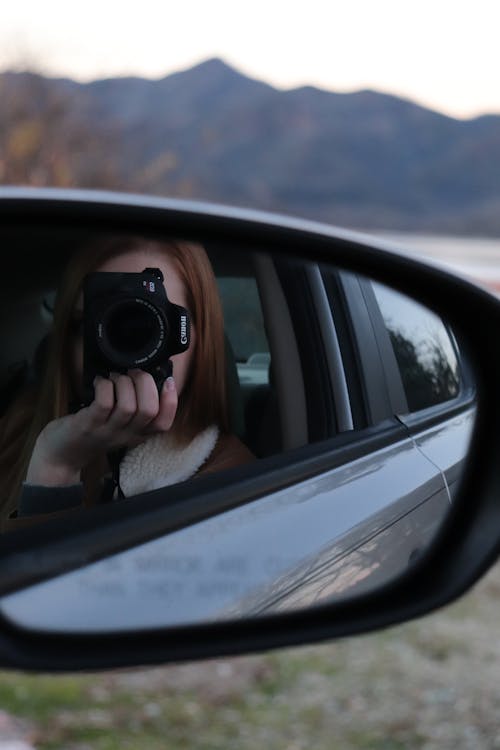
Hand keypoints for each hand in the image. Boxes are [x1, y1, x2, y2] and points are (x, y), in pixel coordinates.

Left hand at [26, 370, 177, 486]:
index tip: (168, 381)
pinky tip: (99, 382)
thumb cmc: (91, 431)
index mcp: (138, 434)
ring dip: (122, 382)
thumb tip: (146, 377)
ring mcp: (107, 431)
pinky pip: (103, 402)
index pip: (164, 423)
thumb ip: (134, 408)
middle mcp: (126, 435)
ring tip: (113, 377)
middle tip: (133, 373)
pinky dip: (104, 386)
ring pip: (128, 405)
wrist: (60, 456)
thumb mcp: (118, 425)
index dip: (171, 401)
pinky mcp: (88, 424)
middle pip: (148, 410)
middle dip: (145, 383)